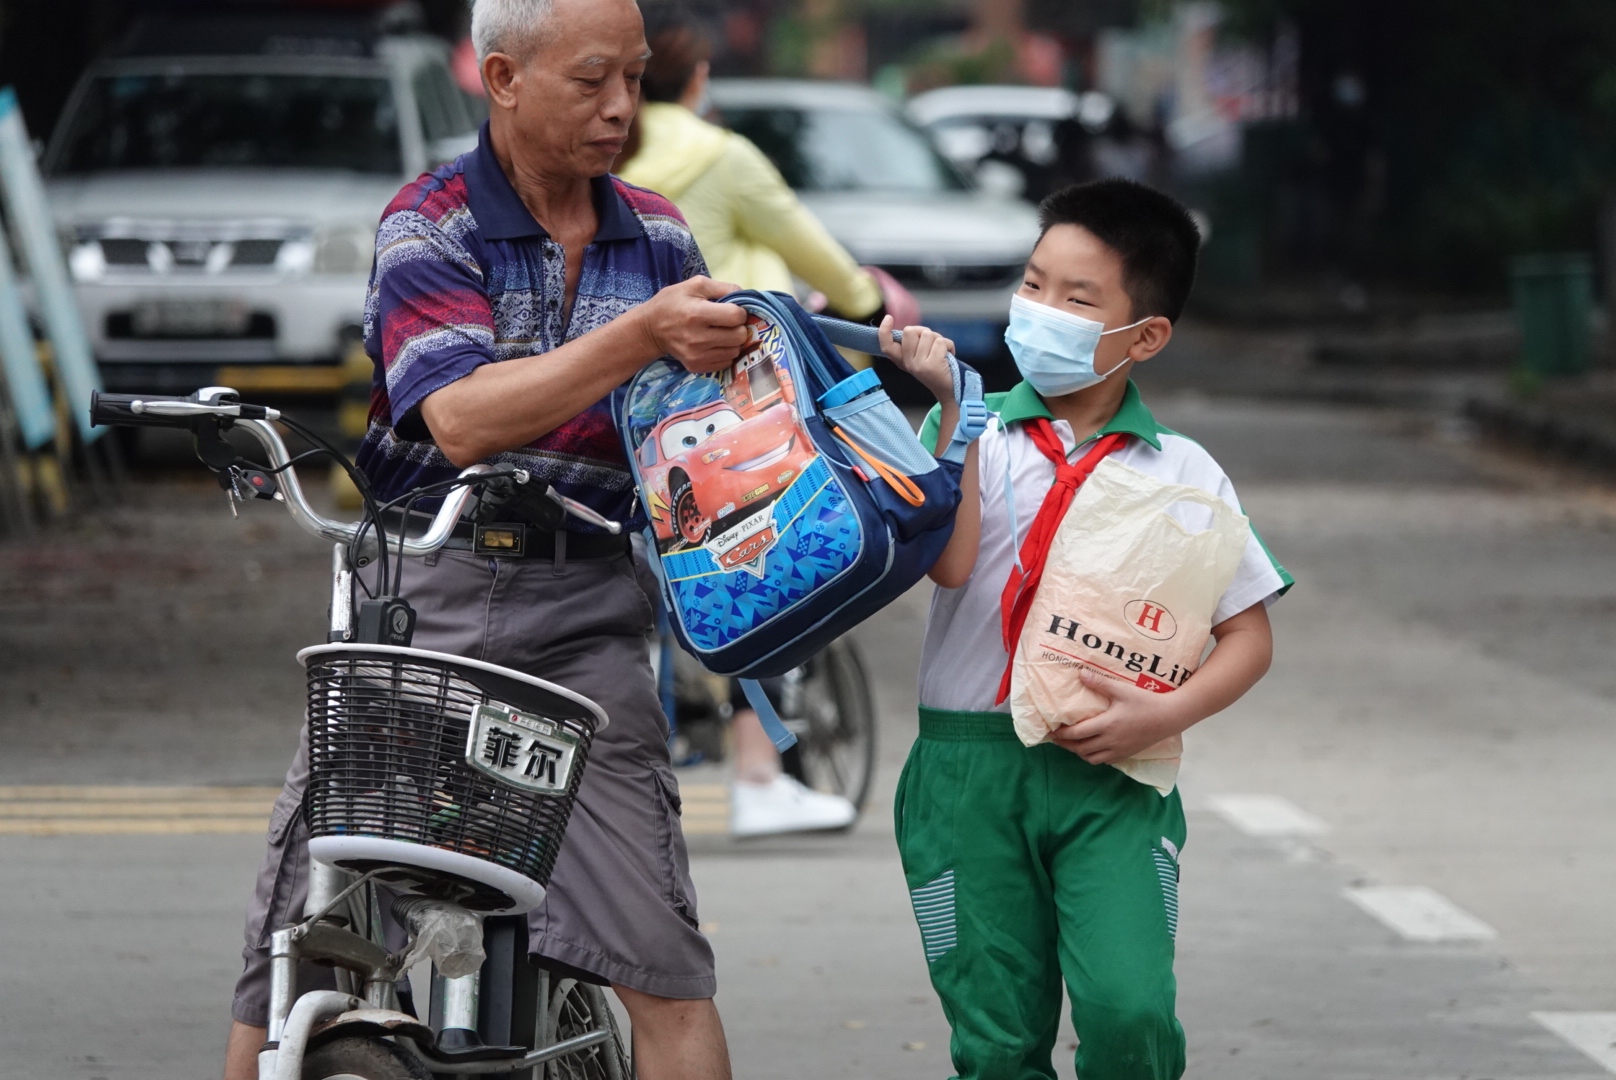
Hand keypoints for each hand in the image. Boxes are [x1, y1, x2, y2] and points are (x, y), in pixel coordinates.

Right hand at [635, 276, 750, 372]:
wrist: (650, 329)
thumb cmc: (673, 303)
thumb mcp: (694, 285)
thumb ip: (722, 287)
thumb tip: (746, 296)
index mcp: (697, 314)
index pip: (736, 316)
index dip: (739, 311)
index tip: (731, 309)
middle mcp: (697, 338)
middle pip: (739, 336)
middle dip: (738, 327)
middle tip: (727, 322)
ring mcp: (697, 355)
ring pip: (735, 351)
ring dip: (732, 341)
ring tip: (720, 333)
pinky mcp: (696, 367)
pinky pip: (725, 363)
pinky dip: (724, 353)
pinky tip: (714, 344)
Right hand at [878, 315, 954, 401]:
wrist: (949, 390)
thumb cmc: (937, 369)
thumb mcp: (920, 358)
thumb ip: (913, 345)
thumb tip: (911, 329)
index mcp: (902, 361)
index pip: (886, 345)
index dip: (884, 330)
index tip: (888, 318)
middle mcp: (907, 363)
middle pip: (910, 331)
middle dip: (924, 332)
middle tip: (932, 345)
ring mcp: (918, 365)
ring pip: (927, 334)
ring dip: (939, 339)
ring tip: (941, 353)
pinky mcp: (931, 365)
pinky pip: (940, 342)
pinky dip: (949, 345)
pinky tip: (949, 356)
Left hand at [1049, 668, 1191, 764]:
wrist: (1170, 717)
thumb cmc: (1146, 701)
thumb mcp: (1122, 690)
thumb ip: (1100, 683)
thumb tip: (1080, 673)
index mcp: (1107, 725)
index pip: (1077, 734)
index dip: (1061, 734)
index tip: (1052, 730)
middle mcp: (1111, 741)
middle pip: (1080, 749)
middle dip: (1065, 745)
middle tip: (1055, 739)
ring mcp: (1119, 750)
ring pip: (1091, 758)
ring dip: (1078, 752)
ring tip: (1070, 744)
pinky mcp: (1127, 754)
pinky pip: (1104, 761)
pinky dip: (1093, 757)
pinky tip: (1091, 748)